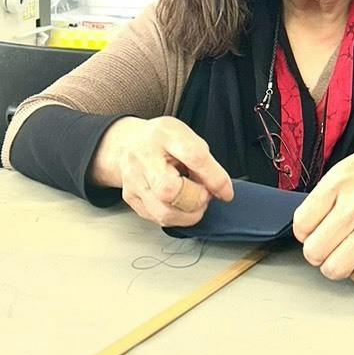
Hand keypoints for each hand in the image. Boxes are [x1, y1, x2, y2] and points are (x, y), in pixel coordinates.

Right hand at [90, 117, 233, 228]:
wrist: (127, 142)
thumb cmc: (161, 139)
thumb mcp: (186, 137)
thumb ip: (205, 162)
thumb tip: (220, 189)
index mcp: (165, 135)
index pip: (194, 157)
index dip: (215, 178)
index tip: (226, 192)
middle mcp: (145, 158)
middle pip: (170, 190)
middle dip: (196, 200)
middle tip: (204, 195)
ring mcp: (134, 180)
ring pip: (163, 213)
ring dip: (188, 215)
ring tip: (194, 203)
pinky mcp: (130, 198)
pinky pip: (157, 219)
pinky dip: (175, 217)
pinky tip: (179, 205)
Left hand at [292, 136, 353, 282]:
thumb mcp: (347, 165)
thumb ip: (325, 193)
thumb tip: (307, 223)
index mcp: (338, 183)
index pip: (301, 224)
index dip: (304, 231)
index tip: (312, 229)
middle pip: (314, 251)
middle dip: (316, 252)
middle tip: (325, 244)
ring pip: (335, 268)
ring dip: (335, 265)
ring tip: (341, 254)